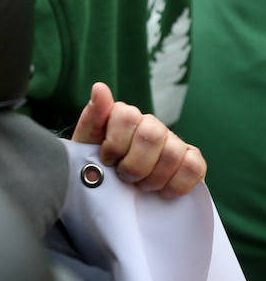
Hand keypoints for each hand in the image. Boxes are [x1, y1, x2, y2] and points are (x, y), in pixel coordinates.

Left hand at [71, 82, 205, 197]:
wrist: (114, 192)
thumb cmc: (98, 166)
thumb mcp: (86, 144)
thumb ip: (92, 117)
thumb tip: (99, 87)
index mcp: (125, 115)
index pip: (127, 115)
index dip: (115, 143)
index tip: (107, 160)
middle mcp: (151, 124)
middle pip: (151, 135)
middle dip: (134, 165)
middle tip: (125, 177)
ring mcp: (174, 141)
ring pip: (172, 153)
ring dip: (153, 178)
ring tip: (141, 185)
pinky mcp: (191, 160)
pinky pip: (194, 166)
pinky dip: (177, 184)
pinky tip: (163, 191)